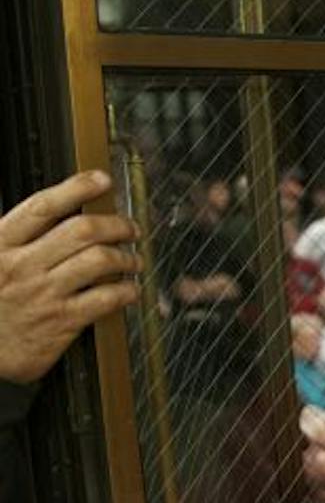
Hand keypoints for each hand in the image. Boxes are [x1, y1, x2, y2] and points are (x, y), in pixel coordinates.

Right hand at [0, 170, 139, 384]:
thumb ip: (18, 238)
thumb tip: (60, 212)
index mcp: (0, 245)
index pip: (43, 207)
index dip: (76, 188)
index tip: (101, 180)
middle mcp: (23, 266)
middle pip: (82, 230)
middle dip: (116, 224)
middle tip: (130, 228)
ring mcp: (43, 294)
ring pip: (100, 260)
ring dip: (127, 257)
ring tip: (133, 260)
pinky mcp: (61, 322)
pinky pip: (106, 298)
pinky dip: (126, 290)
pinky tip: (130, 290)